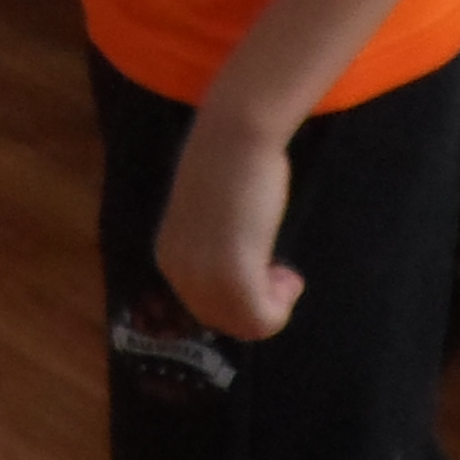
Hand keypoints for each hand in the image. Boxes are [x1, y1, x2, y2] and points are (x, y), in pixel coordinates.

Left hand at [151, 109, 299, 342]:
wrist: (236, 134)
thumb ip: (216, 245)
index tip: (265, 270)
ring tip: (286, 274)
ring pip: (244, 325)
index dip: (241, 297)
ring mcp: (205, 276)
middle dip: (258, 305)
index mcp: (170, 255)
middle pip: (224, 321)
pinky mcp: (234, 276)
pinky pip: (261, 320)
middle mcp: (180, 271)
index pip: (204, 306)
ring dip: (273, 307)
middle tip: (281, 273)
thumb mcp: (213, 214)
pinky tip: (290, 277)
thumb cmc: (231, 162)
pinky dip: (282, 307)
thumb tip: (239, 264)